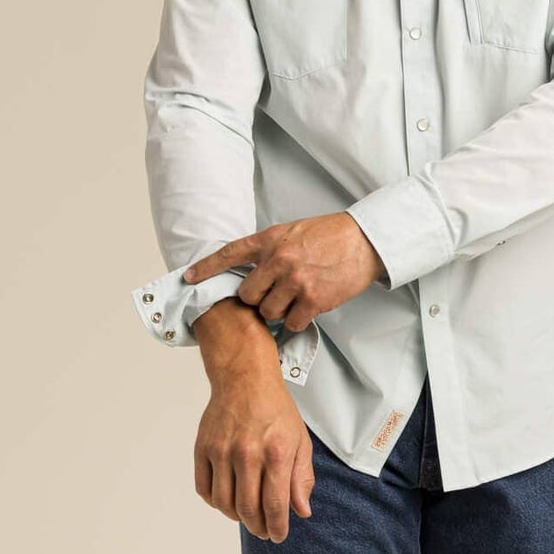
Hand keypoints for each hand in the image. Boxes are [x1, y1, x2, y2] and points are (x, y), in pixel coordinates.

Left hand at [183, 213, 385, 329]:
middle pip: (247, 295)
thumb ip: (271, 248)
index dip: (206, 268)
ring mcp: (295, 281)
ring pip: (268, 312)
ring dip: (278, 310)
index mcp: (271, 240)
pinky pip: (291, 322)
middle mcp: (279, 260)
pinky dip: (297, 319)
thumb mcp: (294, 231)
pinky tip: (308, 307)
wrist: (365, 241)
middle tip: (273, 293)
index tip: (188, 278)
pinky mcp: (313, 300)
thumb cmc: (331, 235)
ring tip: (295, 298)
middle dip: (257, 299)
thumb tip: (252, 268)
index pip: (229, 254)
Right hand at [195, 369, 315, 542]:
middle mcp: (246, 454)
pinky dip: (215, 502)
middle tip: (263, 530)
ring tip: (246, 515)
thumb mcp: (300, 442)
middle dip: (257, 527)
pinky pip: (204, 489)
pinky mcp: (202, 448)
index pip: (275, 505)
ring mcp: (221, 451)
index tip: (278, 536)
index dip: (276, 527)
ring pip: (224, 503)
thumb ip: (301, 478)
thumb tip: (301, 511)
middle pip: (247, 509)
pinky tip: (227, 498)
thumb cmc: (275, 410)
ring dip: (236, 517)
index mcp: (275, 453)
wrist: (245, 380)